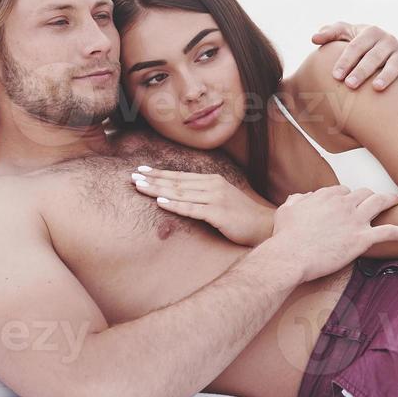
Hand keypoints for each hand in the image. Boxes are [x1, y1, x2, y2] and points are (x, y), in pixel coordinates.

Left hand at [130, 166, 274, 245]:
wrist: (265, 226)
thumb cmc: (242, 216)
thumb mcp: (222, 199)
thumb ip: (204, 195)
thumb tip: (182, 196)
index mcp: (213, 180)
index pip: (180, 176)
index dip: (160, 173)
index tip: (142, 171)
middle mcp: (213, 185)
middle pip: (177, 182)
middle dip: (153, 179)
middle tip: (132, 176)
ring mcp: (215, 198)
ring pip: (180, 193)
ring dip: (158, 190)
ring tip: (139, 187)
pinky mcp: (218, 213)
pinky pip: (192, 208)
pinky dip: (174, 205)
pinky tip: (160, 202)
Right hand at [270, 186, 397, 281]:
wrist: (291, 255)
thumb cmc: (285, 236)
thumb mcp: (287, 210)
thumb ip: (296, 200)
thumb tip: (300, 196)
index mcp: (327, 195)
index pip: (343, 191)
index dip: (347, 197)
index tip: (347, 203)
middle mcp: (344, 203)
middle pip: (364, 193)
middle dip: (370, 196)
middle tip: (375, 201)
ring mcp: (355, 220)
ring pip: (380, 203)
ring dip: (390, 200)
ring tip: (397, 201)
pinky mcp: (362, 239)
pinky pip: (390, 232)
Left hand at [310, 22, 397, 94]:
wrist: (384, 44)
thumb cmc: (359, 42)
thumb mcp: (345, 33)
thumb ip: (330, 34)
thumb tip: (314, 39)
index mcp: (371, 32)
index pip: (356, 46)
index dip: (346, 60)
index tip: (336, 76)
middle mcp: (388, 40)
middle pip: (374, 56)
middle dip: (362, 71)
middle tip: (350, 85)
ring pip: (395, 64)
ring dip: (387, 76)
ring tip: (376, 88)